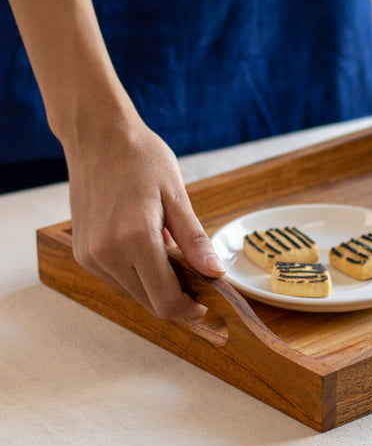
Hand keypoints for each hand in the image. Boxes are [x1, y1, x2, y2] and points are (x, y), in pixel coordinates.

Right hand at [65, 115, 225, 319]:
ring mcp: (90, 257)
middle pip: (151, 303)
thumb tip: (216, 274)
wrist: (96, 137)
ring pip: (135, 294)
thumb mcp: (177, 196)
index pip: (166, 301)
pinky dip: (140, 274)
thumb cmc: (141, 158)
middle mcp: (106, 254)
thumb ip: (195, 241)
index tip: (210, 299)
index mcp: (134, 239)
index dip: (192, 308)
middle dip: (179, 296)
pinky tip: (150, 248)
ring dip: (158, 285)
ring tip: (173, 253)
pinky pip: (119, 280)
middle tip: (199, 274)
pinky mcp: (83, 254)